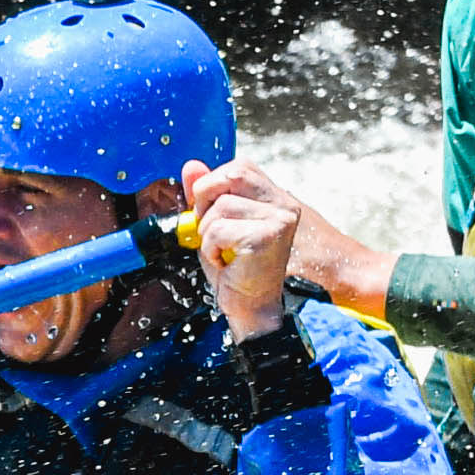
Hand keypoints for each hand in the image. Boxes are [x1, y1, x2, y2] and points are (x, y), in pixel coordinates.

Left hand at [182, 158, 393, 323]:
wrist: (250, 308)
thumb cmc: (234, 270)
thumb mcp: (214, 226)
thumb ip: (205, 196)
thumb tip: (191, 166)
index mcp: (275, 197)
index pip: (239, 167)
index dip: (213, 185)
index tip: (210, 214)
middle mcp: (283, 204)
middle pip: (230, 177)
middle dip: (206, 203)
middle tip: (210, 233)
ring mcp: (279, 219)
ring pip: (221, 208)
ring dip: (207, 235)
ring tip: (221, 253)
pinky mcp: (268, 236)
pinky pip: (219, 230)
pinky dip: (211, 249)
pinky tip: (225, 263)